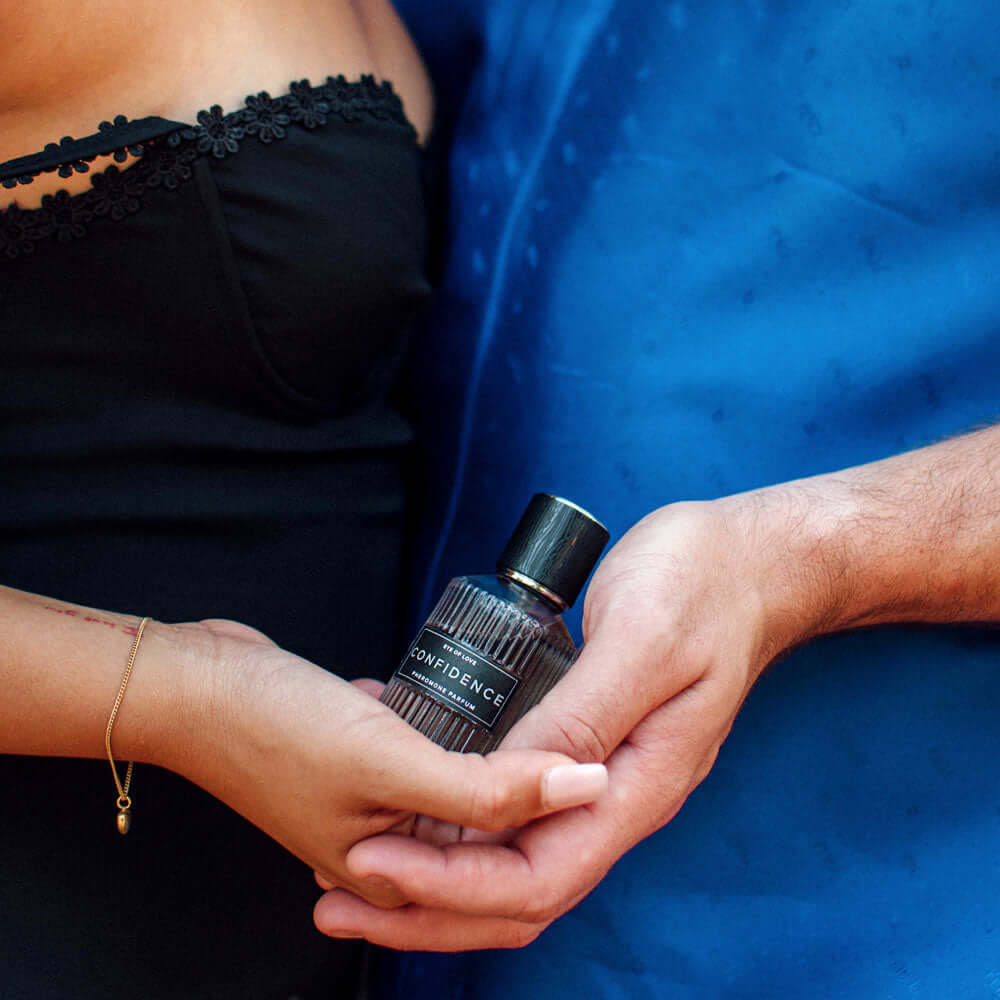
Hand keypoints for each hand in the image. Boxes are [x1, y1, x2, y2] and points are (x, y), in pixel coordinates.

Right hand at [151, 618, 608, 909]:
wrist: (194, 685)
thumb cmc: (277, 731)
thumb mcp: (396, 764)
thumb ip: (493, 789)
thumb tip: (587, 788)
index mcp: (395, 875)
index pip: (508, 883)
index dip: (566, 831)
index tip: (605, 768)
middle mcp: (385, 851)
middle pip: (485, 838)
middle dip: (529, 792)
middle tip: (571, 745)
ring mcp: (368, 804)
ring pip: (455, 791)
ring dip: (489, 763)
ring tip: (530, 726)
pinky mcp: (358, 759)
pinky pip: (420, 754)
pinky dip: (442, 735)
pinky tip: (451, 701)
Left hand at [313, 494, 832, 944]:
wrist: (751, 564)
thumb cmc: (704, 587)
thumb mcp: (641, 641)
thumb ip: (583, 715)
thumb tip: (516, 784)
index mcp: (637, 785)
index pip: (537, 877)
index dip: (450, 886)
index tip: (372, 861)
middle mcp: (617, 796)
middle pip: (518, 889)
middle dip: (426, 905)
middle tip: (335, 893)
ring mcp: (603, 773)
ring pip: (513, 854)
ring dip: (436, 869)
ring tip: (355, 855)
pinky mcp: (587, 742)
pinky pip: (517, 800)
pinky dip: (459, 811)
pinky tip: (410, 787)